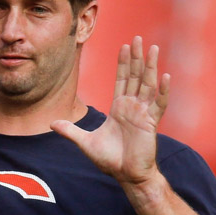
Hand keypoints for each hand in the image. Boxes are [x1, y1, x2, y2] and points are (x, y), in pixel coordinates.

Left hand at [51, 37, 169, 188]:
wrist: (127, 176)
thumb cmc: (110, 160)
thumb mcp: (85, 143)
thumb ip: (70, 131)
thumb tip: (51, 123)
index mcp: (119, 108)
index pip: (122, 80)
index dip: (123, 63)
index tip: (124, 46)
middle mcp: (132, 107)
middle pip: (135, 76)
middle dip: (137, 57)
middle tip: (139, 38)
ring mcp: (143, 113)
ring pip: (147, 84)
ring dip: (150, 66)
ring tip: (153, 48)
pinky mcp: (151, 123)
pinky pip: (158, 103)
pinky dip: (162, 90)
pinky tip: (164, 75)